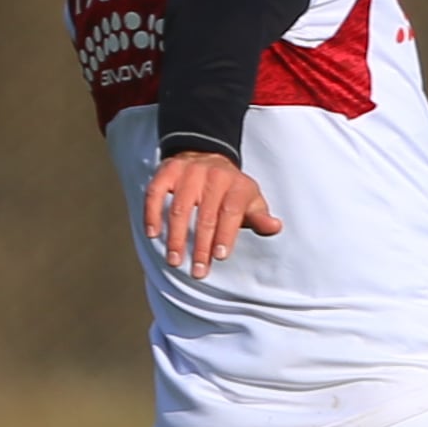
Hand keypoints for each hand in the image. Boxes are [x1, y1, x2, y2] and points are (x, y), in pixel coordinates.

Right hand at [142, 149, 280, 279]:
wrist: (207, 156)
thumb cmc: (231, 190)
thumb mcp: (251, 200)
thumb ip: (260, 217)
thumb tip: (275, 227)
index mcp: (236, 185)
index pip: (230, 212)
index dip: (225, 234)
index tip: (219, 256)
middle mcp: (213, 176)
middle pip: (205, 215)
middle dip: (201, 246)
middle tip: (198, 270)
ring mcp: (188, 172)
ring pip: (179, 208)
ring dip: (176, 237)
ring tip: (175, 260)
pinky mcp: (167, 171)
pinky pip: (155, 193)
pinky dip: (152, 214)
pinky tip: (153, 234)